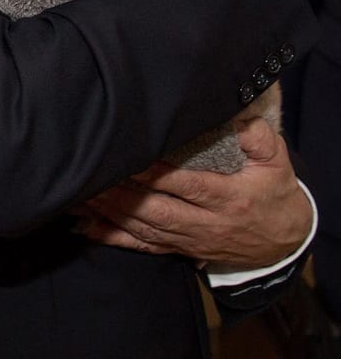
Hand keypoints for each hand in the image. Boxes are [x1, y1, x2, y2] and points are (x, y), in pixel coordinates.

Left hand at [75, 118, 311, 267]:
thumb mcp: (277, 161)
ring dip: (113, 212)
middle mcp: (207, 224)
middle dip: (125, 194)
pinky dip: (113, 238)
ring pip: (147, 229)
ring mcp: (191, 240)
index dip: (159, 175)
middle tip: (96, 173)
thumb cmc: (274, 192)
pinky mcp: (180, 250)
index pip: (190, 187)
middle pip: (160, 211)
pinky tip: (86, 227)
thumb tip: (240, 119)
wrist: (284, 240)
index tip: (133, 157)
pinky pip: (143, 247)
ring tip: (85, 191)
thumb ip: (259, 138)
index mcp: (229, 199)